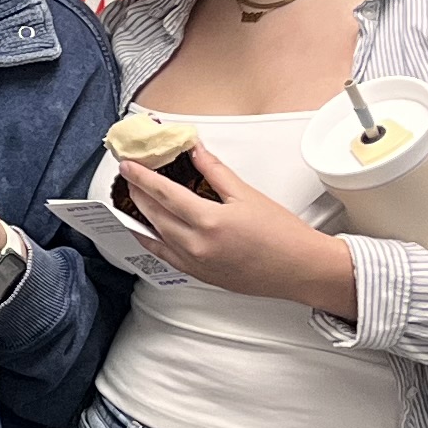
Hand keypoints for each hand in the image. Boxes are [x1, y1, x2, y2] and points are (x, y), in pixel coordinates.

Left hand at [117, 151, 359, 313]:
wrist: (299, 269)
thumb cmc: (282, 235)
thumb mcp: (247, 195)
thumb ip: (215, 171)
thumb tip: (195, 151)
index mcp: (209, 222)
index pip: (164, 194)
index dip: (142, 177)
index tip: (128, 166)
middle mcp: (197, 246)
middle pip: (155, 215)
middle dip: (138, 193)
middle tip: (129, 177)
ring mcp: (196, 264)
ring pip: (156, 237)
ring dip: (140, 217)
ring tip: (132, 199)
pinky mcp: (200, 275)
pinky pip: (165, 256)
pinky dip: (152, 241)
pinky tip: (146, 231)